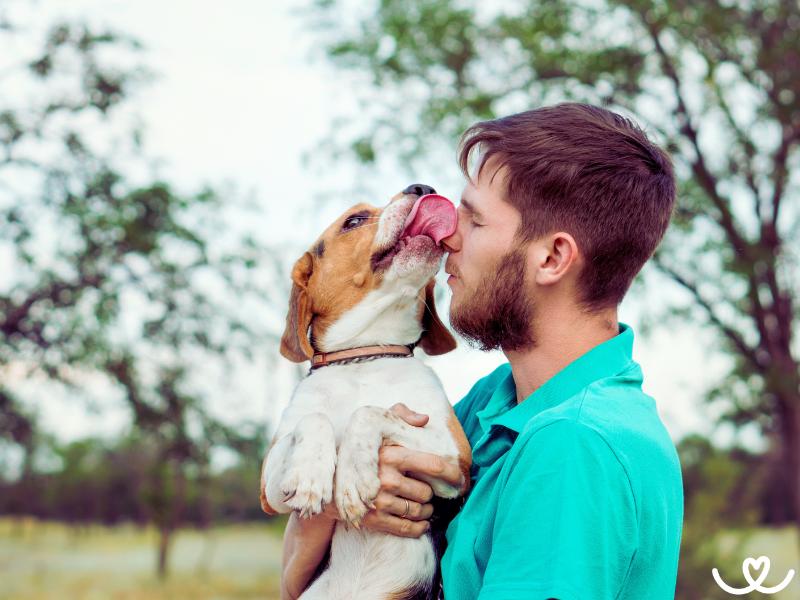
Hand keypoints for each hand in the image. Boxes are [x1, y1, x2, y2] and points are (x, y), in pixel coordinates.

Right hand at [360, 403, 461, 537]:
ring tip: (423, 505)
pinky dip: (419, 528)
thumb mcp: (375, 423)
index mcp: (391, 454)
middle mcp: (386, 478)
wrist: (330, 480)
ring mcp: (379, 501)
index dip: (453, 474)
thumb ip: (400, 414)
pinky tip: (421, 523)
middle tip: (427, 491)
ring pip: (419, 511)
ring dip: (425, 511)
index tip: (460, 480)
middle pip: (427, 492)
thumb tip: (424, 419)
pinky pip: (407, 528)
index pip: (434, 465)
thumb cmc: (360, 449)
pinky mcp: (373, 520)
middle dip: (430, 493)